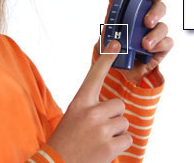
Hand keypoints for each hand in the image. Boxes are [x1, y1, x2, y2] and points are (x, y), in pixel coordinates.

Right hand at [47, 40, 132, 162]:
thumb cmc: (65, 141)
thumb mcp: (73, 116)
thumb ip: (90, 107)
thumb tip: (113, 105)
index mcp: (79, 103)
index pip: (95, 75)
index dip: (107, 58)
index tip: (117, 43)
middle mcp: (91, 113)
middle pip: (119, 105)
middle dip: (113, 117)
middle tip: (98, 129)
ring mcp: (101, 130)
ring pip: (124, 123)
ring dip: (116, 132)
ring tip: (98, 141)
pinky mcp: (110, 147)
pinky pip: (128, 138)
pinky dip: (119, 145)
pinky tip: (104, 150)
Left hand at [97, 0, 173, 84]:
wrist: (116, 72)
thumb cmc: (113, 50)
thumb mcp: (108, 32)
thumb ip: (111, 14)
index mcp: (136, 13)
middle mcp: (148, 22)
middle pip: (160, 8)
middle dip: (156, 12)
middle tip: (147, 22)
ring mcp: (156, 35)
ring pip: (163, 27)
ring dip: (155, 34)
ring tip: (144, 44)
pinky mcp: (161, 49)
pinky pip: (168, 42)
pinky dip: (159, 45)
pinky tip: (150, 49)